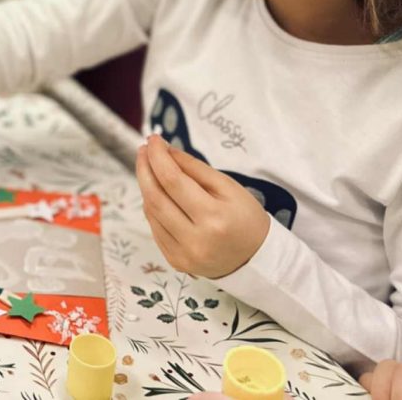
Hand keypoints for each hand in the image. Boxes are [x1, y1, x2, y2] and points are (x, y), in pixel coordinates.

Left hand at [135, 135, 269, 277]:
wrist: (257, 260)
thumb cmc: (246, 218)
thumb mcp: (228, 187)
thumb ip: (194, 168)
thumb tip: (164, 151)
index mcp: (214, 218)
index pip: (173, 181)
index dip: (158, 157)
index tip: (152, 140)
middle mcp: (195, 240)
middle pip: (155, 197)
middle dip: (145, 169)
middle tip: (144, 150)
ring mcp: (182, 255)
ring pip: (151, 212)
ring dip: (146, 186)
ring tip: (149, 168)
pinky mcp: (175, 262)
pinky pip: (155, 228)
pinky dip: (152, 206)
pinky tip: (157, 193)